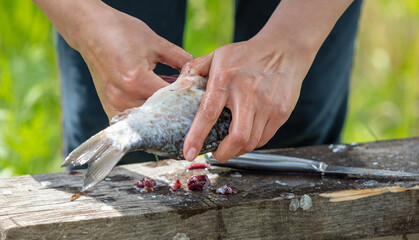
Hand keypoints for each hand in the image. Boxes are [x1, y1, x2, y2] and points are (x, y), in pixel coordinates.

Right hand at [33, 0, 191, 118]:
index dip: (185, 96)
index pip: (170, 98)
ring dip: (160, 114)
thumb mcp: (156, 42)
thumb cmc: (121, 32)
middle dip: (175, 108)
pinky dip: (144, 116)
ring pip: (146, 120)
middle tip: (187, 103)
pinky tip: (154, 107)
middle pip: (159, 113)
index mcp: (137, 80)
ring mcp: (113, 104)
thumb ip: (179, 59)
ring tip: (171, 104)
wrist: (91, 30)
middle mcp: (123, 96)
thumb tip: (197, 72)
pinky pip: (132, 120)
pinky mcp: (108, 106)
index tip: (195, 94)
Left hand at [182, 35, 316, 161]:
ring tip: (230, 144)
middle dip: (223, 153)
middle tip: (215, 153)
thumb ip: (196, 68)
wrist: (284, 49)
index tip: (187, 153)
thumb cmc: (247, 54)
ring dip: (237, 150)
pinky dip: (252, 143)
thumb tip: (178, 84)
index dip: (196, 137)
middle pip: (237, 138)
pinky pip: (264, 138)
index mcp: (225, 80)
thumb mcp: (218, 55)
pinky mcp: (281, 112)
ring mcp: (267, 105)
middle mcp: (247, 94)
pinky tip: (246, 136)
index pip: (208, 114)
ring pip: (251, 142)